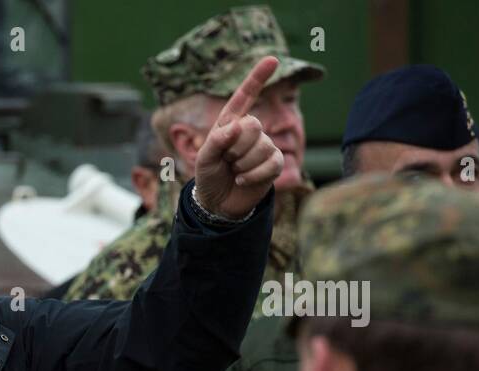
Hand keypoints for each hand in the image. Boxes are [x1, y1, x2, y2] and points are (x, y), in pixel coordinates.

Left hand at [193, 55, 285, 218]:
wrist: (218, 203)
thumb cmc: (209, 177)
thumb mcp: (204, 160)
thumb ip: (216, 141)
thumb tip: (237, 126)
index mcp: (231, 123)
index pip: (245, 96)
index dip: (257, 77)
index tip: (272, 59)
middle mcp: (250, 130)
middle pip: (253, 125)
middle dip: (235, 148)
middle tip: (227, 161)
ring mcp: (265, 145)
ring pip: (262, 146)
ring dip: (243, 164)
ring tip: (235, 171)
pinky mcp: (274, 163)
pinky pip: (270, 163)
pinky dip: (253, 175)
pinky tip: (243, 180)